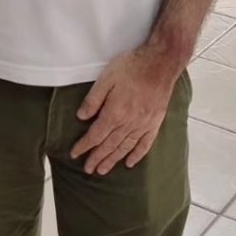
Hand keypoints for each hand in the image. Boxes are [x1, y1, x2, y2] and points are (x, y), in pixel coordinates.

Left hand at [71, 46, 180, 174]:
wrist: (160, 64)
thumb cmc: (131, 67)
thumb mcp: (106, 78)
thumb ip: (93, 99)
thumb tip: (81, 117)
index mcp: (114, 113)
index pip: (95, 135)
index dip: (84, 146)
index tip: (75, 154)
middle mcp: (128, 124)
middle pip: (109, 146)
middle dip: (96, 158)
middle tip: (87, 170)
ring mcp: (143, 125)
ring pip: (125, 148)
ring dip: (113, 160)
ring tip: (103, 171)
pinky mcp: (154, 123)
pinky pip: (145, 144)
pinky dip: (137, 155)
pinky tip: (131, 163)